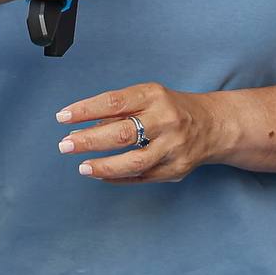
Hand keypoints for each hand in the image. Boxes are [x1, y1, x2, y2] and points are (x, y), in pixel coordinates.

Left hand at [56, 82, 230, 182]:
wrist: (213, 125)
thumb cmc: (170, 109)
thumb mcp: (148, 97)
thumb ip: (117, 110)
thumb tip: (80, 125)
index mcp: (154, 96)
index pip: (114, 102)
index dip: (86, 110)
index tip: (63, 117)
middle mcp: (166, 120)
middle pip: (123, 132)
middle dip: (89, 140)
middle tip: (65, 145)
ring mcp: (173, 147)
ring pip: (134, 161)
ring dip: (104, 166)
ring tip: (82, 167)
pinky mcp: (176, 169)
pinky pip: (142, 177)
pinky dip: (118, 178)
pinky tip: (101, 176)